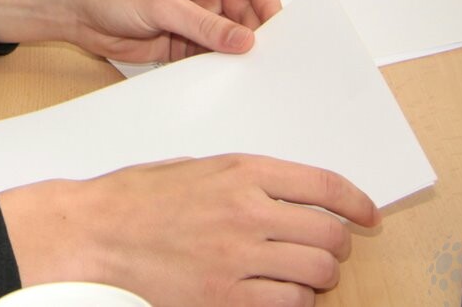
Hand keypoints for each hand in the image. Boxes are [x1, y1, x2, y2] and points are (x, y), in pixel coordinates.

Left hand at [0, 0, 281, 63]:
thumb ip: (206, 26)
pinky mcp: (186, 39)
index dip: (270, 8)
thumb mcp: (162, 5)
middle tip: (266, 65)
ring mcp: (198, 15)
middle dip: (256, 38)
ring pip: (232, 38)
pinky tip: (223, 81)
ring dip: (236, 56)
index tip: (279, 36)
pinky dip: (218, 67)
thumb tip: (246, 41)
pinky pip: (213, 55)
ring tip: (247, 78)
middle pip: (249, 14)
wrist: (75, 10)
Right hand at [0, 154, 379, 305]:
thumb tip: (296, 195)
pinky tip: (279, 294)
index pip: (324, 185)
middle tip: (327, 248)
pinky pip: (290, 305)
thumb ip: (248, 179)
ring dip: (318, 276)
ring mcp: (239, 259)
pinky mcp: (226, 298)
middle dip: (337, 243)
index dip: (357, 202)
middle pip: (330, 233)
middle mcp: (247, 212)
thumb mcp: (196, 168)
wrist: (94, 234)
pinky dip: (295, 302)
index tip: (367, 214)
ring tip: (300, 273)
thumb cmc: (136, 198)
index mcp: (241, 171)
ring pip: (318, 272)